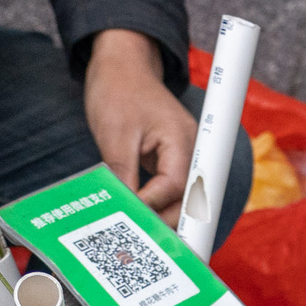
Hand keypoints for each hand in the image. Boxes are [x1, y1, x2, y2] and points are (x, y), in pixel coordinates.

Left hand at [83, 27, 195, 219]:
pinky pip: (171, 189)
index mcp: (182, 140)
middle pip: (187, 199)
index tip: (132, 221)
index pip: (175, 186)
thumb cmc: (118, 90)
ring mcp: (184, 155)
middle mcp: (191, 150)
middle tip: (142, 241)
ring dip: (163, 216)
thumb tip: (124, 209)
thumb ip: (123, 175)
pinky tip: (142, 217)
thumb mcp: (114, 135)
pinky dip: (158, 203)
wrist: (122, 65)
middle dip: (167, 221)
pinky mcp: (172, 159)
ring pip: (181, 198)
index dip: (153, 206)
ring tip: (141, 235)